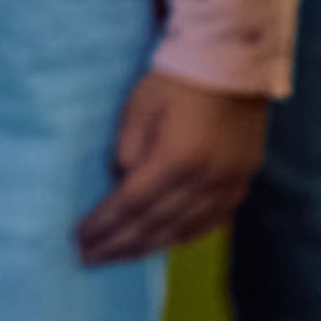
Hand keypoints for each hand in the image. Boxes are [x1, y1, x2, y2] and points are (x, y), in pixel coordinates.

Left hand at [74, 69, 267, 263]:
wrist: (231, 60)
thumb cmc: (175, 78)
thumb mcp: (138, 107)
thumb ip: (127, 151)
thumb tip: (121, 188)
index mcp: (176, 159)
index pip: (130, 205)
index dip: (103, 226)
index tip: (78, 241)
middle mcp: (205, 181)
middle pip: (155, 226)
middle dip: (119, 246)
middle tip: (90, 259)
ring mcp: (228, 186)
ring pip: (183, 231)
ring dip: (148, 247)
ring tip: (119, 256)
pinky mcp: (241, 183)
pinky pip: (209, 224)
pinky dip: (181, 237)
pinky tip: (161, 242)